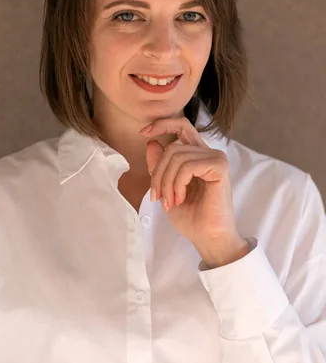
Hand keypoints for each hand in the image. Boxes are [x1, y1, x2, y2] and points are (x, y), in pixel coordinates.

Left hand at [140, 116, 249, 267]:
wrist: (207, 237)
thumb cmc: (191, 217)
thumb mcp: (166, 189)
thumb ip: (159, 167)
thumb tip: (151, 143)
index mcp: (197, 155)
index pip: (181, 126)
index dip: (162, 124)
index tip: (143, 133)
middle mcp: (208, 153)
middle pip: (172, 147)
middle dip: (158, 173)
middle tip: (156, 197)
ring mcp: (215, 158)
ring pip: (177, 156)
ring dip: (166, 182)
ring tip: (169, 202)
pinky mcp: (219, 166)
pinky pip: (187, 165)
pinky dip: (177, 183)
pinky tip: (180, 198)